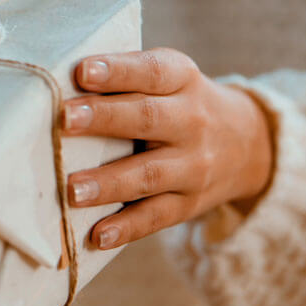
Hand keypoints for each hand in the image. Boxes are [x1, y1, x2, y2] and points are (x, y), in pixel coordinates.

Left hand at [61, 48, 272, 249]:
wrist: (246, 142)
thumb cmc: (180, 101)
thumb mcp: (170, 77)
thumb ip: (127, 78)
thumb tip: (58, 84)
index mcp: (182, 78)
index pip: (151, 71)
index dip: (118, 71)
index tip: (83, 71)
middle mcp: (191, 120)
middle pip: (147, 118)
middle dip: (104, 118)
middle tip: (64, 120)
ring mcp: (192, 165)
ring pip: (149, 174)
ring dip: (109, 183)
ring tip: (73, 190)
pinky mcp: (189, 203)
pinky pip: (156, 216)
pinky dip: (126, 228)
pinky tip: (98, 235)